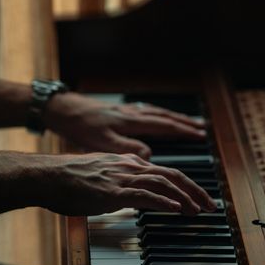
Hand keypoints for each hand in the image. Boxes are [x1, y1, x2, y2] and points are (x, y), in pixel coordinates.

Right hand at [37, 152, 216, 216]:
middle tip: (211, 207)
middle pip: (172, 175)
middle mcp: (129, 166)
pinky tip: (175, 209)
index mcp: (128, 163)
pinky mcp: (111, 191)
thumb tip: (131, 194)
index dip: (187, 185)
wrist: (45, 176)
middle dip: (195, 191)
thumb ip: (119, 182)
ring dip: (184, 197)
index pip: (166, 172)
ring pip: (162, 183)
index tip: (200, 198)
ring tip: (198, 211)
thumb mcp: (100, 177)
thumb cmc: (67, 180)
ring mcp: (121, 177)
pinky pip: (143, 195)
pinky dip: (163, 201)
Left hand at [45, 93, 205, 157]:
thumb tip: (150, 155)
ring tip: (188, 122)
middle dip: (185, 123)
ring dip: (174, 118)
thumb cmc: (79, 127)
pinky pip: (146, 112)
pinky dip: (158, 115)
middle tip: (203, 128)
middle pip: (165, 117)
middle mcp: (132, 114)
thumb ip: (127, 148)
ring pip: (156, 113)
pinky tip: (158, 118)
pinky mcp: (118, 112)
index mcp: (132, 121)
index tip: (200, 135)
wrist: (62, 109)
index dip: (184, 131)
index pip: (165, 125)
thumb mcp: (102, 142)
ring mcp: (126, 111)